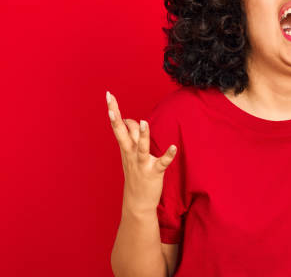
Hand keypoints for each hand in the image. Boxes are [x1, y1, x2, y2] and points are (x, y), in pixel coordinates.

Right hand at [106, 91, 177, 213]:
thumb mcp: (130, 155)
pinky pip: (162, 162)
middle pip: (122, 132)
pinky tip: (174, 148)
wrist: (137, 202)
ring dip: (143, 135)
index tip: (109, 96)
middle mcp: (131, 154)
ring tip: (146, 123)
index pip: (118, 126)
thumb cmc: (136, 174)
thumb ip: (132, 137)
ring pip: (141, 147)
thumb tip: (129, 121)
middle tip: (110, 101)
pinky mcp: (154, 172)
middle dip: (116, 116)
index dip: (114, 111)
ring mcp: (142, 163)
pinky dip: (167, 155)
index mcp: (126, 149)